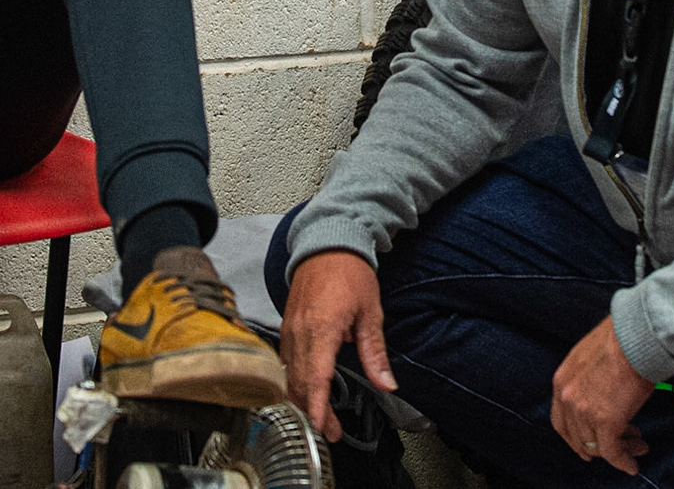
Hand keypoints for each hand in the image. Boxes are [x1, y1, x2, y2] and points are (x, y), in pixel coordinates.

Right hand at [279, 250, 396, 440]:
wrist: (327, 243)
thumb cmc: (350, 273)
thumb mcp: (370, 313)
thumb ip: (375, 352)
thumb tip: (387, 384)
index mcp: (321, 329)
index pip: (316, 378)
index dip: (318, 407)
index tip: (323, 428)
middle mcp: (300, 332)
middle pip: (300, 383)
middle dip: (314, 411)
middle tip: (332, 431)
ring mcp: (290, 329)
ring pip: (290, 375)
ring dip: (304, 399)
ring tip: (323, 417)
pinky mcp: (287, 327)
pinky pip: (286, 361)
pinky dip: (295, 380)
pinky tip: (308, 390)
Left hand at [551, 316, 652, 473]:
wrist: (635, 336)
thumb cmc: (621, 339)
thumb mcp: (589, 356)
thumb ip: (586, 378)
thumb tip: (600, 391)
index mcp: (562, 381)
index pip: (561, 421)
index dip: (574, 436)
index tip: (587, 443)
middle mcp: (568, 398)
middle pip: (577, 437)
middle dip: (597, 446)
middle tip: (614, 448)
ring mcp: (585, 411)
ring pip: (597, 446)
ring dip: (618, 450)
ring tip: (635, 447)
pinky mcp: (607, 422)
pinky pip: (613, 452)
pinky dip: (623, 461)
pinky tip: (632, 463)